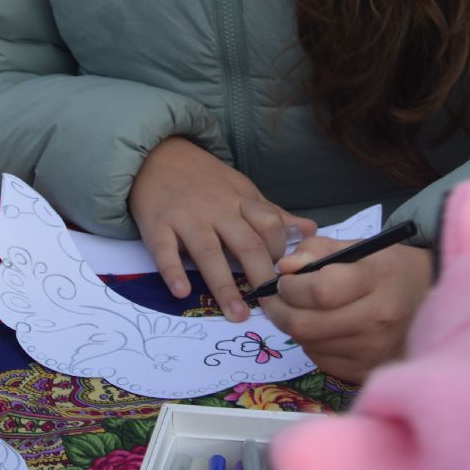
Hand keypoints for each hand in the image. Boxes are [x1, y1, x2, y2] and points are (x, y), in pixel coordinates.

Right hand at [128, 137, 315, 321]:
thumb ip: (273, 213)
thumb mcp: (242, 189)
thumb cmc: (204, 178)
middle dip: (261, 276)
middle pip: (246, 243)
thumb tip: (312, 230)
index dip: (281, 253)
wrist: (157, 154)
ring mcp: (186, 218)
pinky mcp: (157, 225)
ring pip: (209, 253)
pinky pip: (165, 251)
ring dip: (224, 286)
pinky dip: (173, 272)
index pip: (270, 226)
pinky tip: (182, 293)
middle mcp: (217, 210)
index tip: (285, 279)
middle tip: (273, 307)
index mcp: (242, 200)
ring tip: (236, 314)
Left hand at [259, 235, 433, 382]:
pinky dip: (312, 343)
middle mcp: (378, 319)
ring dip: (295, 327)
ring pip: (309, 345)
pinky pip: (321, 360)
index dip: (290, 287)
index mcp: (376, 280)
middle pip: (306, 325)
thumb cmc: (386, 267)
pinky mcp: (368, 371)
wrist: (427, 297)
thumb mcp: (355, 245)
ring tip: (302, 310)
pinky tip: (323, 329)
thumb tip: (283, 268)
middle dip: (279, 311)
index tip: (284, 280)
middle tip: (275, 299)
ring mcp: (374, 350)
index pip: (319, 292)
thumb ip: (315, 250)